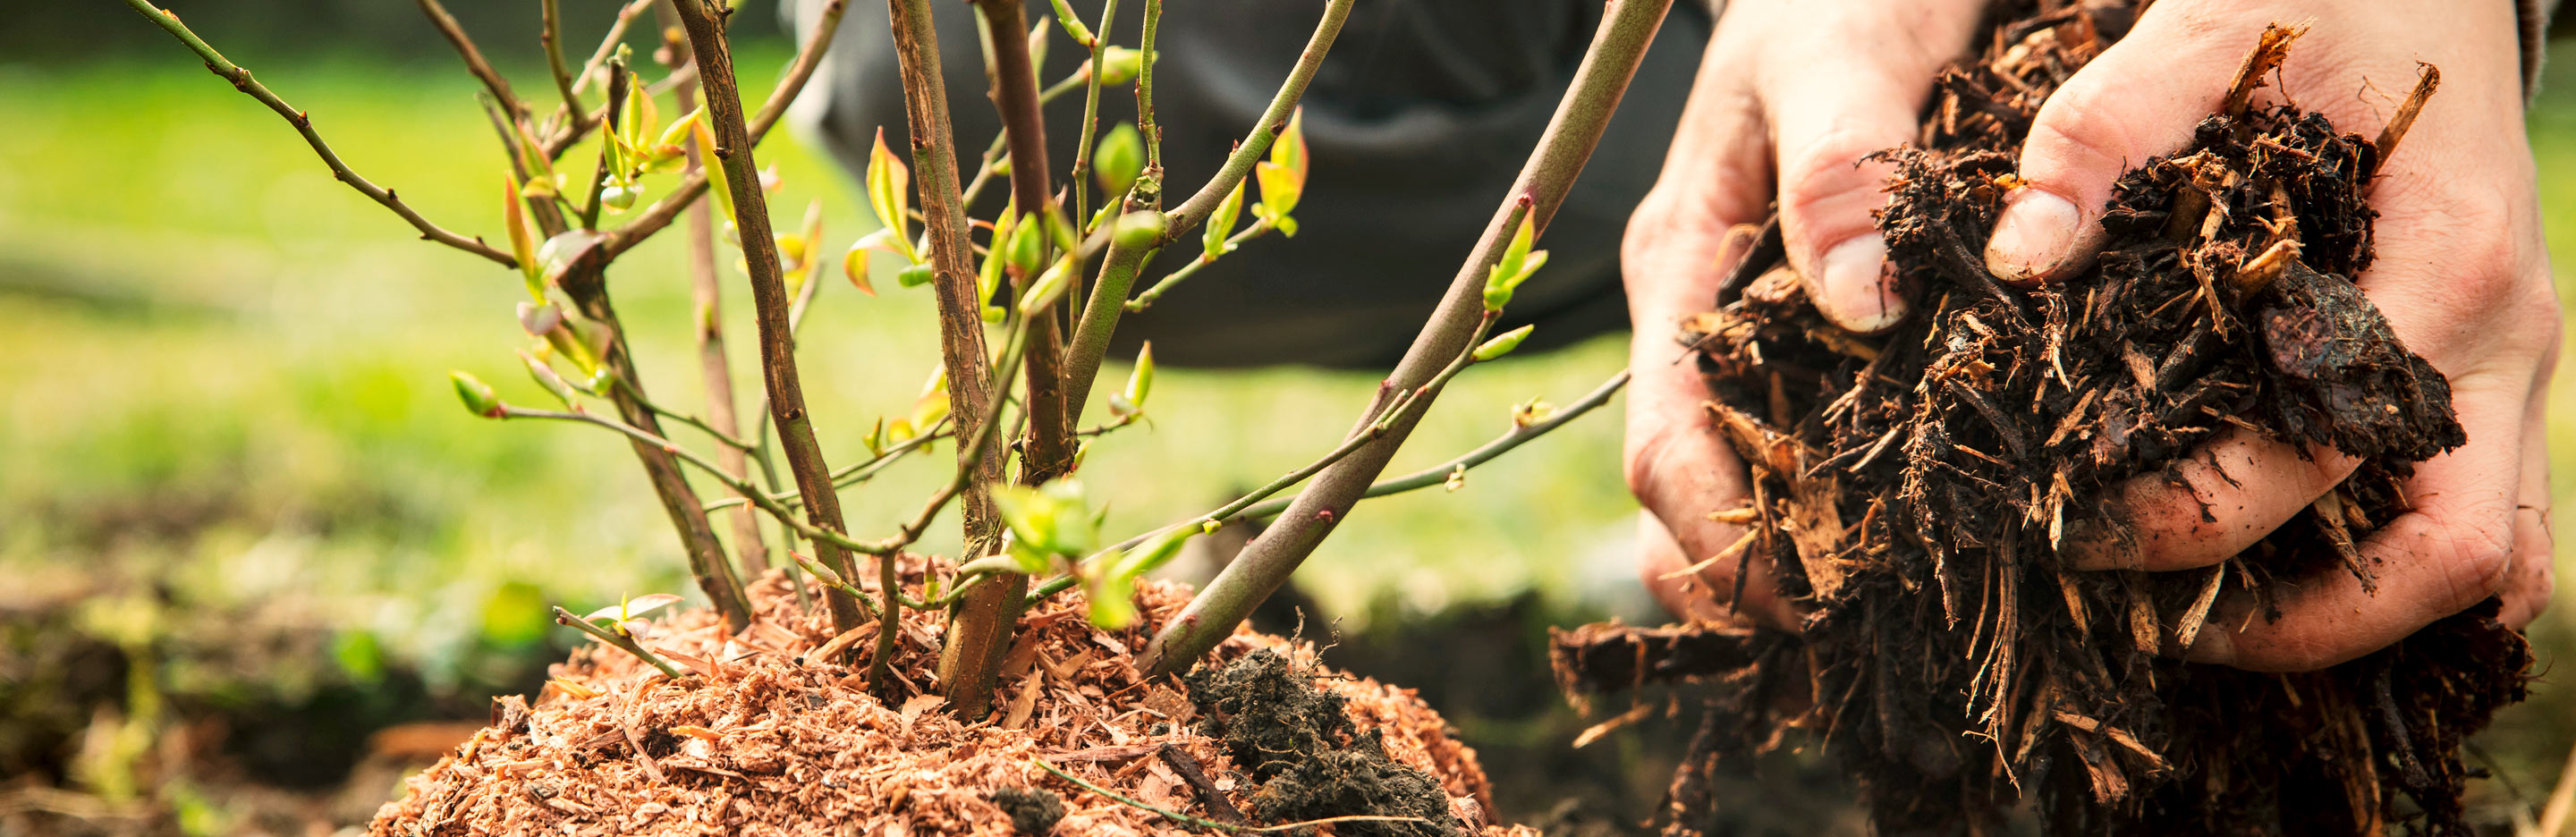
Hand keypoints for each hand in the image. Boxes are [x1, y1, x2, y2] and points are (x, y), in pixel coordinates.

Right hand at [1623, 0, 1991, 628]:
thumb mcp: (1839, 54)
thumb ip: (1843, 167)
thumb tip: (1857, 308)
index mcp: (1682, 264)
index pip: (1664, 440)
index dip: (1713, 539)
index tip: (1796, 602)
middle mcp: (1709, 314)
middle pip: (1690, 489)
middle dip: (1750, 578)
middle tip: (1854, 644)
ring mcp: (1760, 325)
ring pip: (1749, 479)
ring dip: (1800, 558)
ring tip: (1892, 622)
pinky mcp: (1822, 326)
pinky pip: (1817, 439)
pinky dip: (1851, 506)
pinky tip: (1924, 543)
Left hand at [1978, 0, 2556, 670]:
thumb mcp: (2207, 24)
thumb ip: (2103, 130)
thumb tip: (2017, 251)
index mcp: (2446, 263)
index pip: (2331, 454)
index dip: (2199, 519)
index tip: (2075, 529)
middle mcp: (2500, 339)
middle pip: (2456, 558)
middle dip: (2304, 623)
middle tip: (2152, 625)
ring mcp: (2507, 367)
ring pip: (2488, 561)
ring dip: (2362, 618)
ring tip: (2205, 627)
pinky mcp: (2483, 373)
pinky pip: (2478, 519)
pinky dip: (2391, 575)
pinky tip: (2271, 581)